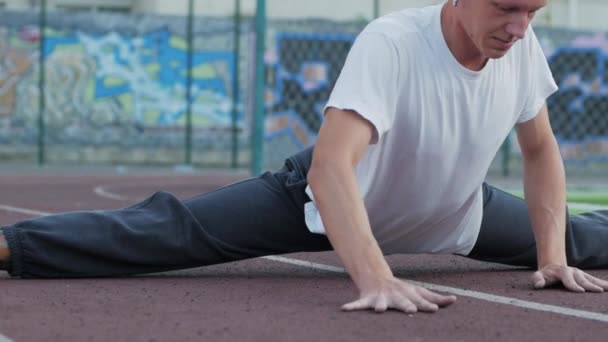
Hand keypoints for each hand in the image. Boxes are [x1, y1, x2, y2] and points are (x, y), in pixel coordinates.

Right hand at [342, 276, 456, 313]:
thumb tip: (454, 300)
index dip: (427, 305)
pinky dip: (352, 307)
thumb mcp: (417, 291)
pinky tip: (344, 309)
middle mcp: (395, 296)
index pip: (420, 301)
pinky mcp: (367, 299)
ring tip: (379, 310)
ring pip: (380, 303)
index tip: (435, 309)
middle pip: (402, 301)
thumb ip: (434, 297)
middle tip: (411, 310)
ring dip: (380, 306)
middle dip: (406, 305)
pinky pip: (358, 304)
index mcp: (408, 295)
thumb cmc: (401, 289)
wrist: (376, 276)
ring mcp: (381, 298)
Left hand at [532, 264, 607, 292]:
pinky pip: (595, 279)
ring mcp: (580, 273)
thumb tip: (538, 284)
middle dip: (590, 285)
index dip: (573, 285)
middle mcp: (573, 271)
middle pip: (582, 279)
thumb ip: (537, 279)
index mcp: (562, 272)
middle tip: (598, 291)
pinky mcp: (585, 276)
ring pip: (591, 279)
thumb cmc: (544, 275)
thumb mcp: (538, 276)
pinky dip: (603, 283)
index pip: (568, 279)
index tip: (580, 291)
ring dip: (600, 283)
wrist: (552, 266)